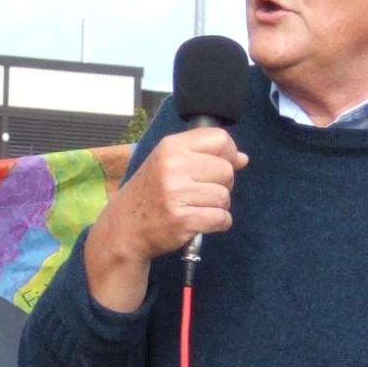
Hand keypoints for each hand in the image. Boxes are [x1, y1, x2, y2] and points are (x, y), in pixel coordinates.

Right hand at [83, 128, 246, 310]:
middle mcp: (173, 166)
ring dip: (218, 206)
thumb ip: (204, 156)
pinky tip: (202, 222)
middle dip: (222, 185)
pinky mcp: (182, 220)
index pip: (220, 139)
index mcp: (171, 147)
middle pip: (226, 170)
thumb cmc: (151, 193)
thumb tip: (242, 158)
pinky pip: (221, 219)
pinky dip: (218, 223)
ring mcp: (176, 194)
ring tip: (198, 208)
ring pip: (224, 197)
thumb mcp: (169, 163)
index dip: (229, 154)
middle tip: (202, 193)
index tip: (220, 167)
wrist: (125, 227)